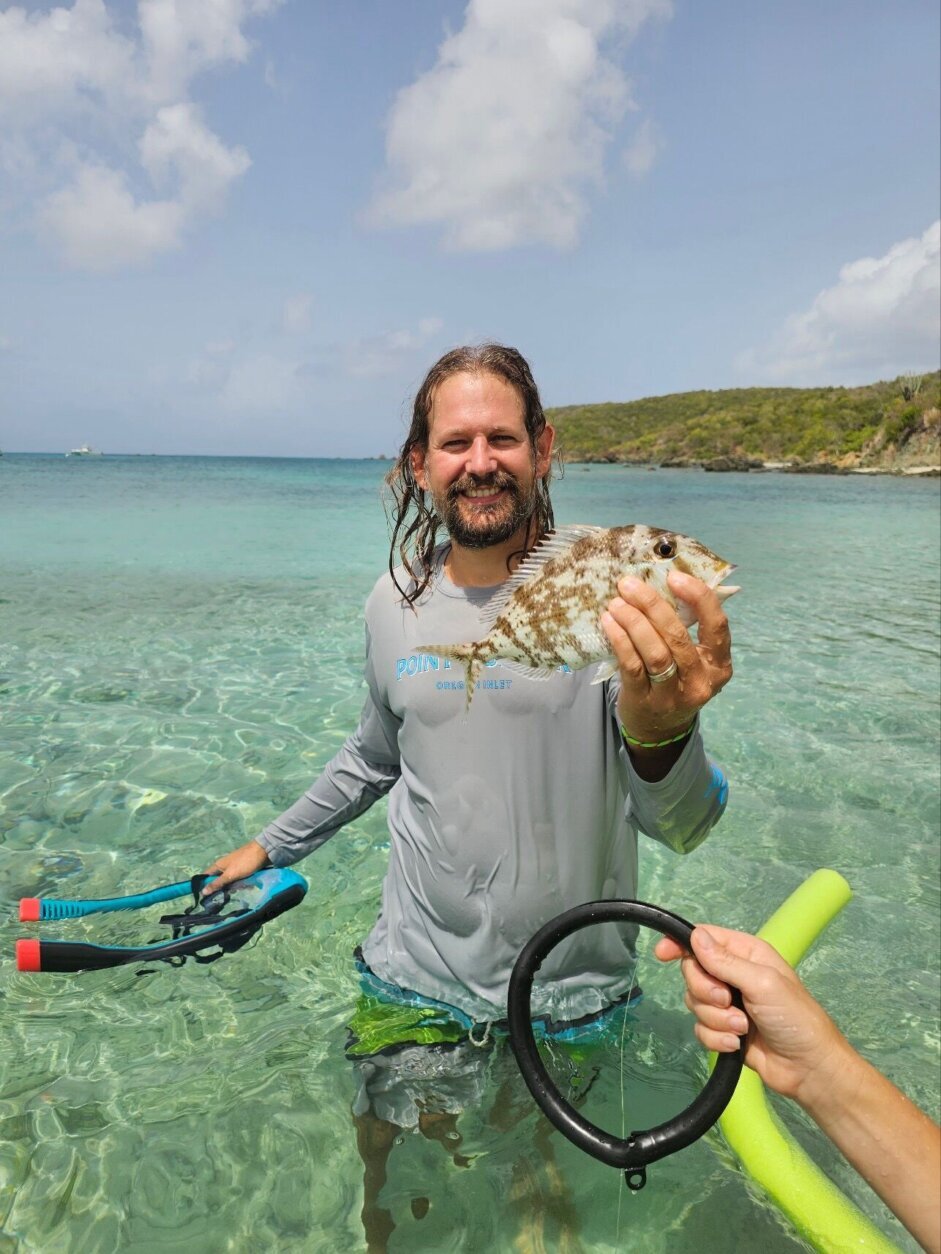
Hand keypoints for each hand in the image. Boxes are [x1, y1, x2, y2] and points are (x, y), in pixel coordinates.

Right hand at [202, 839, 269, 895]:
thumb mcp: (230, 875)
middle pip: (219, 882)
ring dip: (235, 887)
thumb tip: (202, 892)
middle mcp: (225, 867)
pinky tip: (249, 886)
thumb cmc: (245, 862)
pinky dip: (243, 884)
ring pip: (230, 883)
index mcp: (218, 865)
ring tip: (242, 888)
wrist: (264, 852)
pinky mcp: (244, 871)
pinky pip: (240, 881)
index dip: (204, 886)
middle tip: (228, 895)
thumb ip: (217, 883)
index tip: (204, 898)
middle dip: (223, 889)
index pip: (206, 877)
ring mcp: (235, 869)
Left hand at [601, 571, 732, 743]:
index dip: (698, 598)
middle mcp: (701, 681)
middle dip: (652, 605)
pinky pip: (632, 666)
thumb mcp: (693, 660)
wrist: (659, 728)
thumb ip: (686, 628)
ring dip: (633, 622)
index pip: (717, 626)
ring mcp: (673, 694)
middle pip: (678, 637)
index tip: (674, 577)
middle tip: (629, 585)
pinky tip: (609, 624)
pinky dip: (620, 641)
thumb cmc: (676, 680)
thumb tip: (660, 582)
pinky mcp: (645, 701)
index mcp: (719, 664)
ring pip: (655, 653)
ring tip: (616, 603)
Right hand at [654, 925, 845, 1103]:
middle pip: (693, 972)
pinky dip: (717, 1039)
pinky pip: (700, 1029)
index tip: (662, 954)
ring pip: (695, 1002)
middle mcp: (733, 974)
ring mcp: (728, 1004)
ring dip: (716, 1019)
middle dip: (705, 991)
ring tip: (742, 1028)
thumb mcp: (762, 983)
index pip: (703, 938)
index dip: (681, 943)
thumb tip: (693, 936)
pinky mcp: (724, 1030)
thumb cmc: (795, 1018)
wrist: (808, 1069)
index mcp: (745, 953)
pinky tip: (737, 1044)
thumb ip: (725, 961)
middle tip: (727, 1001)